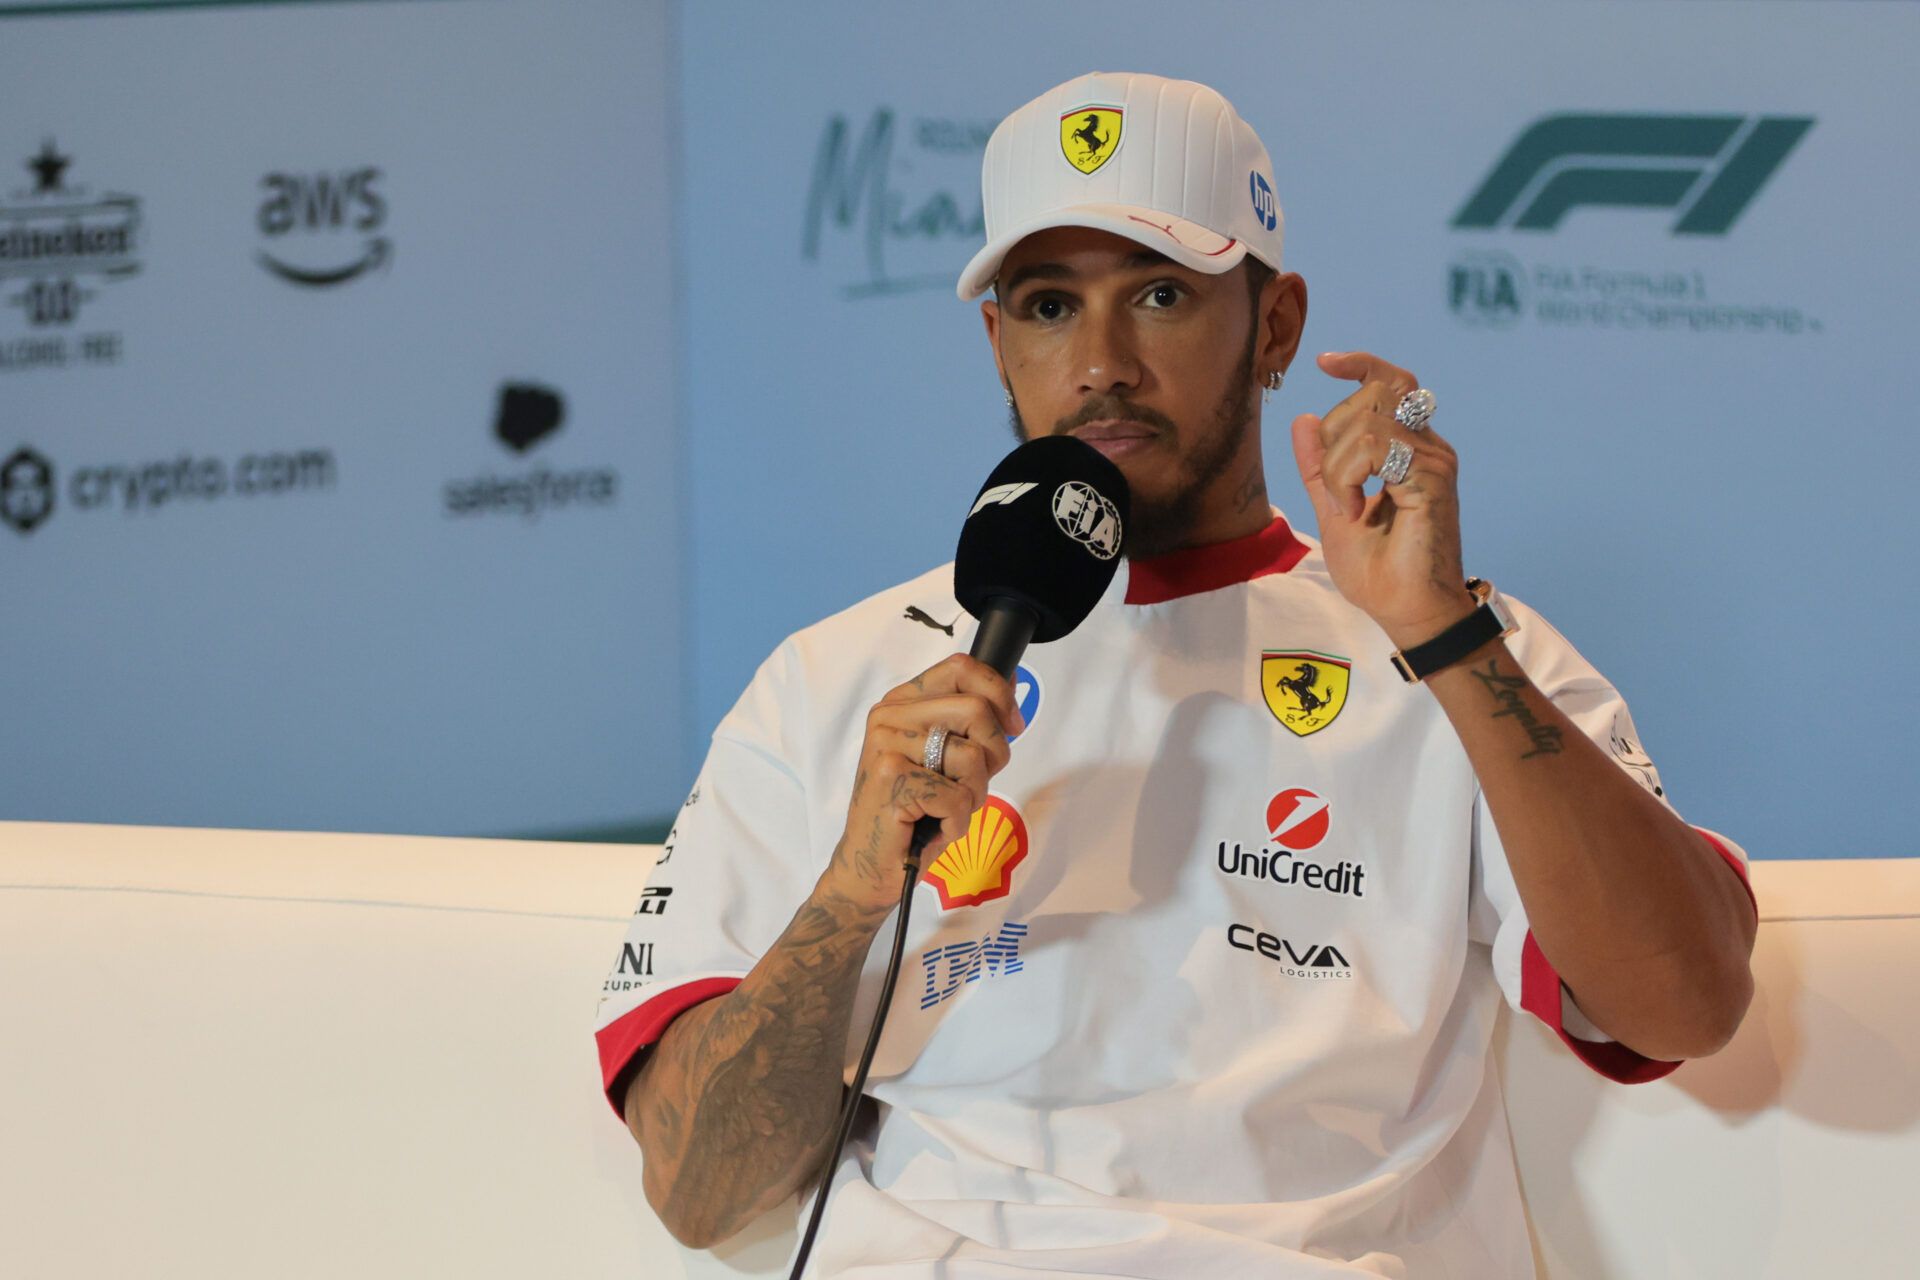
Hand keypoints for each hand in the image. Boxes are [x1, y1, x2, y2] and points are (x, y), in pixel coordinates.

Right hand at [823, 653, 1025, 915]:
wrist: (871, 864)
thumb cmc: (914, 812)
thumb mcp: (943, 756)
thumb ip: (969, 720)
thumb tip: (1011, 681)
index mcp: (901, 702)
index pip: (961, 668)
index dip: (999, 694)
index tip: (1011, 725)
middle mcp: (889, 717)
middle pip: (976, 710)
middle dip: (994, 754)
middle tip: (972, 783)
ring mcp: (886, 748)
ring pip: (972, 756)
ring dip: (974, 794)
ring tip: (946, 808)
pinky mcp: (892, 782)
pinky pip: (958, 796)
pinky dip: (958, 821)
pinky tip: (933, 826)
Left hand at [1290, 351, 1475, 647]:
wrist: (1407, 612)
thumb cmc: (1379, 571)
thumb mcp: (1333, 509)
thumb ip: (1319, 467)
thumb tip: (1304, 420)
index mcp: (1409, 449)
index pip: (1392, 381)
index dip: (1361, 363)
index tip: (1324, 361)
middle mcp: (1428, 447)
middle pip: (1373, 393)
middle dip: (1334, 435)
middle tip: (1334, 490)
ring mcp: (1434, 460)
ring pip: (1367, 423)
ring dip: (1338, 466)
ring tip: (1345, 507)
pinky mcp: (1432, 479)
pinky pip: (1376, 449)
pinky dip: (1349, 478)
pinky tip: (1354, 511)